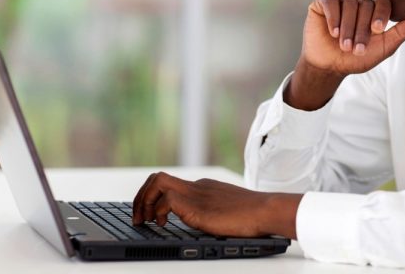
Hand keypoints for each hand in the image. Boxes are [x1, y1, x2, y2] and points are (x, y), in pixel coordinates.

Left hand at [132, 171, 301, 238]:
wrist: (266, 210)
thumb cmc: (254, 215)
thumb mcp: (227, 211)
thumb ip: (214, 212)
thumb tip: (206, 223)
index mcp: (204, 187)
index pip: (169, 184)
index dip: (153, 198)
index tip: (149, 215)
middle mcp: (197, 186)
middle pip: (157, 178)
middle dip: (141, 197)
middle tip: (138, 218)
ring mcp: (196, 194)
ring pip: (157, 182)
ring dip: (144, 201)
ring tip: (144, 221)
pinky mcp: (197, 206)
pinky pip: (167, 200)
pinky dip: (158, 212)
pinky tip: (163, 225)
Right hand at [302, 0, 404, 73]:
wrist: (330, 65)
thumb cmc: (358, 57)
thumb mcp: (386, 45)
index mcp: (374, 7)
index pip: (382, 1)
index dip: (380, 16)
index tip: (377, 32)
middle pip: (364, 4)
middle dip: (361, 29)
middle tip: (356, 48)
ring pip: (348, 2)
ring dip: (347, 27)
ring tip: (344, 44)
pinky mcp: (323, 0)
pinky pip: (331, 0)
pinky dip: (333, 17)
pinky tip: (333, 32)